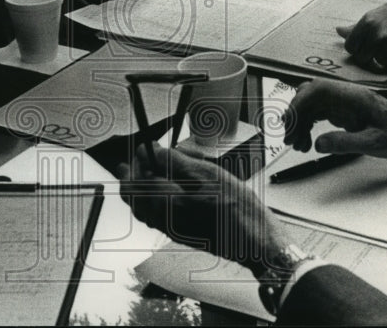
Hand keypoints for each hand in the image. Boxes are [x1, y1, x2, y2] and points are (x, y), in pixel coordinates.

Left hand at [117, 144, 287, 277]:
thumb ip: (177, 162)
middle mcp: (164, 218)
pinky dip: (147, 202)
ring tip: (139, 173)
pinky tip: (155, 192)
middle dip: (132, 173)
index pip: (140, 174)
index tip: (144, 146)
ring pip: (140, 206)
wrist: (254, 240)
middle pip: (134, 193)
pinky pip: (151, 217)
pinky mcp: (177, 234)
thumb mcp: (209, 174)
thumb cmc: (238, 208)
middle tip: (136, 158)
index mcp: (169, 201)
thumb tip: (154, 151)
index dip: (141, 157)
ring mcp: (169, 228)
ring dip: (137, 187)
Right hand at [282, 78, 386, 157]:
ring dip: (300, 122)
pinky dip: (308, 126)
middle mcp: (345, 95)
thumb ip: (346, 143)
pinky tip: (308, 141)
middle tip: (290, 138)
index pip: (318, 90)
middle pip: (309, 95)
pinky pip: (317, 113)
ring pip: (310, 105)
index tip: (290, 121)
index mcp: (354, 96)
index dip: (300, 102)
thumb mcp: (375, 143)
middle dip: (295, 115)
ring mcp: (342, 102)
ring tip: (299, 145)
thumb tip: (319, 143)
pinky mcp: (341, 111)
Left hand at [336, 0, 386, 71]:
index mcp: (368, 22)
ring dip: (386, 62)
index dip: (357, 49)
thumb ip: (358, 26)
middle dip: (370, 57)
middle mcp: (378, 34)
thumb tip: (338, 31)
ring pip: (379, 66)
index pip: (350, 47)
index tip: (364, 47)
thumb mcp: (378, 13)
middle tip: (380, 51)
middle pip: (363, 59)